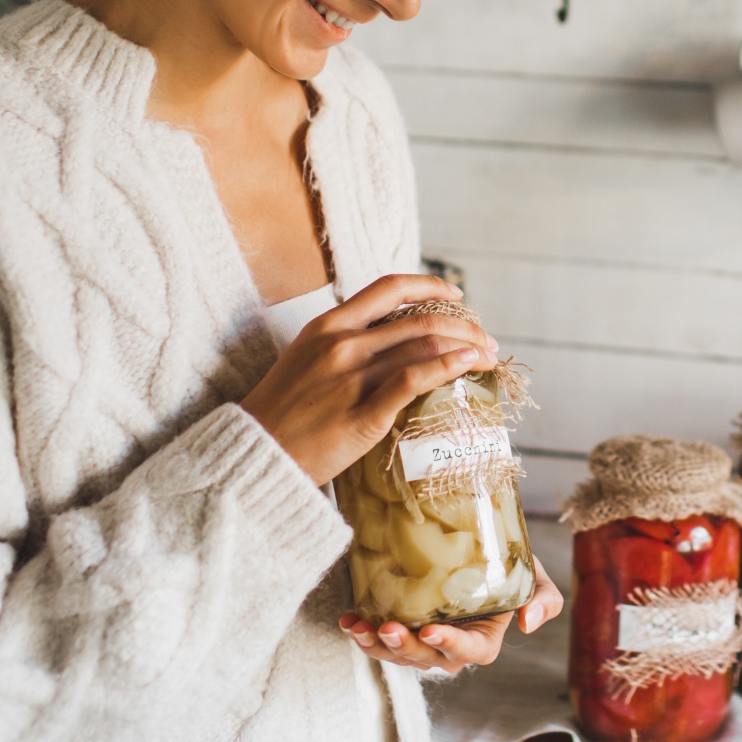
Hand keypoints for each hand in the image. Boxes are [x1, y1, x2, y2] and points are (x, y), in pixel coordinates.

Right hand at [241, 274, 498, 485]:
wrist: (254, 456)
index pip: (389, 287)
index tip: (456, 295)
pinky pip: (415, 380)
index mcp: (327, 325)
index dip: (430, 285)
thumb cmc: (281, 413)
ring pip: (424, 345)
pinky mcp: (363, 413)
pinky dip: (449, 367)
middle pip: (419, 319)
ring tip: (487, 357)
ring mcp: (352, 376)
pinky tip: (468, 366)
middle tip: (486, 340)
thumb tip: (392, 341)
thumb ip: (344, 344)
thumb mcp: (305, 359)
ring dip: (466, 347)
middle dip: (464, 326)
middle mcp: (342, 343)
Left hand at [338, 555, 564, 673]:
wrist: (475, 545)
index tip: (432, 630)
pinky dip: (362, 632)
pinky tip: (349, 620)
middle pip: (428, 658)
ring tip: (360, 627)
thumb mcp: (533, 575)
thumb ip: (544, 598)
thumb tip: (530, 624)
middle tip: (388, 629)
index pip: (470, 652)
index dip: (451, 645)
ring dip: (377, 645)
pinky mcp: (401, 625)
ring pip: (399, 654)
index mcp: (483, 640)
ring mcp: (423, 639)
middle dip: (406, 648)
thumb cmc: (506, 563)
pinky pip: (380, 639)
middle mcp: (450, 646)